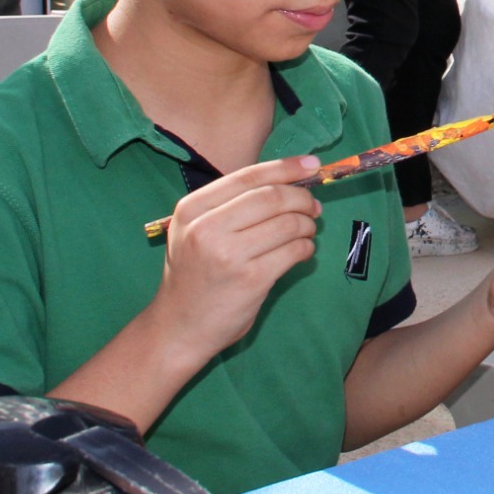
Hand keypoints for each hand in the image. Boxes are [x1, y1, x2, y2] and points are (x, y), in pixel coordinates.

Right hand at [151, 156, 322, 357]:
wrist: (178, 327)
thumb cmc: (194, 275)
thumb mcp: (194, 231)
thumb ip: (229, 206)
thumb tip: (287, 181)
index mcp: (191, 209)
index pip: (247, 177)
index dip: (285, 168)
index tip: (312, 165)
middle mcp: (206, 227)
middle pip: (271, 197)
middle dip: (302, 198)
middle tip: (314, 206)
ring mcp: (228, 254)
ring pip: (287, 223)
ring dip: (307, 224)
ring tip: (307, 231)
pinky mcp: (251, 279)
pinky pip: (293, 251)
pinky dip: (306, 247)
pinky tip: (302, 251)